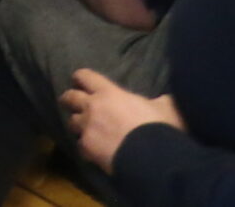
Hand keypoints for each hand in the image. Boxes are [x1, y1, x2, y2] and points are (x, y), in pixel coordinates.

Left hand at [61, 69, 183, 172]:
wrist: (152, 157)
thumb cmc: (159, 127)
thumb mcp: (166, 107)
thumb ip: (159, 101)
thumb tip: (165, 100)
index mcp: (109, 92)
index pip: (85, 76)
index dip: (80, 77)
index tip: (79, 80)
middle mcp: (92, 106)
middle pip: (70, 97)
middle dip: (69, 99)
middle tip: (70, 102)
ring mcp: (87, 128)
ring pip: (71, 122)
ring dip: (77, 124)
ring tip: (83, 129)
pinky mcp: (86, 148)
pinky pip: (80, 145)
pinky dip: (85, 147)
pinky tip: (92, 151)